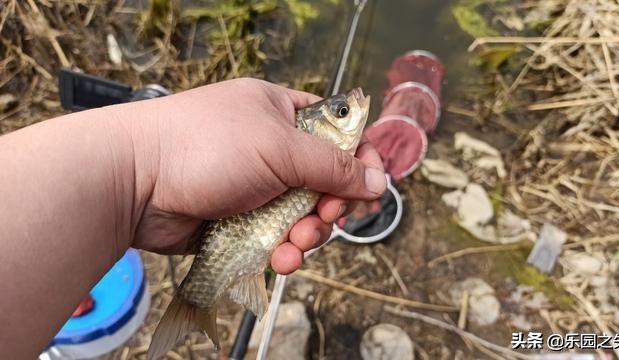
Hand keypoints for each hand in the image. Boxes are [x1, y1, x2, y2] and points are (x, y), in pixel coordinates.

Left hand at [123, 78, 385, 273]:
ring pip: (304, 216)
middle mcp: (272, 148)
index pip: (337, 131)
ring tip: (296, 244)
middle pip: (325, 182)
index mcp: (281, 112)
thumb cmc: (205, 146)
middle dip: (330, 206)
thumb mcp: (279, 147)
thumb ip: (332, 166)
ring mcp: (256, 186)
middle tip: (325, 218)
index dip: (358, 158)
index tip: (368, 184)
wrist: (134, 182)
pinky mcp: (241, 219)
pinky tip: (280, 259)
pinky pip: (278, 238)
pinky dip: (284, 250)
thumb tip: (380, 180)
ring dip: (308, 234)